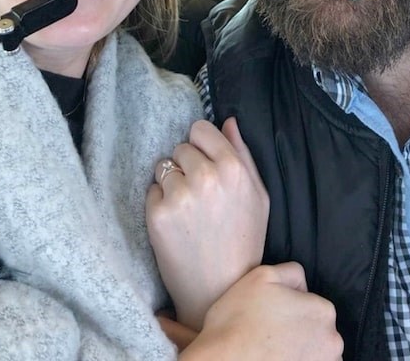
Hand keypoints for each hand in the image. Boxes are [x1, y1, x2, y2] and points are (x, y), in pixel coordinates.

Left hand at [146, 117, 268, 329]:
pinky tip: (176, 223)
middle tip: (199, 195)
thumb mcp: (258, 196)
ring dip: (171, 183)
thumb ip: (243, 154)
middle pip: (181, 148)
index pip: (200, 129)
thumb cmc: (243, 241)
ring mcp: (180, 195)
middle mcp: (206, 177)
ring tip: (188, 211)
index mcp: (233, 168)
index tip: (205, 163)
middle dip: (187, 165)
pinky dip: (160, 203)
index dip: (201, 145)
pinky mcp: (158, 214)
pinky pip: (151, 191)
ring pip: (164, 167)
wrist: (219, 289)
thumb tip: (228, 121)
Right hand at [180, 263, 343, 359]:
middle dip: (297, 327)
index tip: (271, 313)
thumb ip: (291, 271)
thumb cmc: (240, 320)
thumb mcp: (262, 275)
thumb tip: (302, 284)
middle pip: (316, 328)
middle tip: (269, 330)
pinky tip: (274, 358)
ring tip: (270, 348)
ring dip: (299, 349)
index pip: (310, 302)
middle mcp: (332, 341)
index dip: (289, 305)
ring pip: (314, 351)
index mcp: (323, 310)